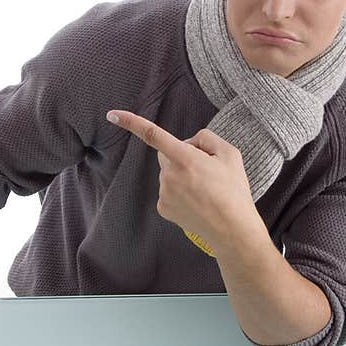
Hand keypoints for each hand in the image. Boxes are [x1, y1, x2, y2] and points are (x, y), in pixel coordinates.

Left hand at [106, 109, 260, 256]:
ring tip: (205, 189)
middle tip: (205, 169)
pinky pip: (168, 191)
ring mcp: (164, 192)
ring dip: (182, 176)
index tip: (112, 115)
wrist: (232, 229)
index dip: (131, 122)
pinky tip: (196, 201)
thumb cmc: (233, 191)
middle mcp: (169, 175)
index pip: (153, 134)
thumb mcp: (230, 154)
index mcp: (184, 158)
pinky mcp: (163, 208)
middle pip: (166, 154)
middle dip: (180, 156)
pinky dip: (179, 192)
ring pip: (168, 174)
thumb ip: (206, 138)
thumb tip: (190, 143)